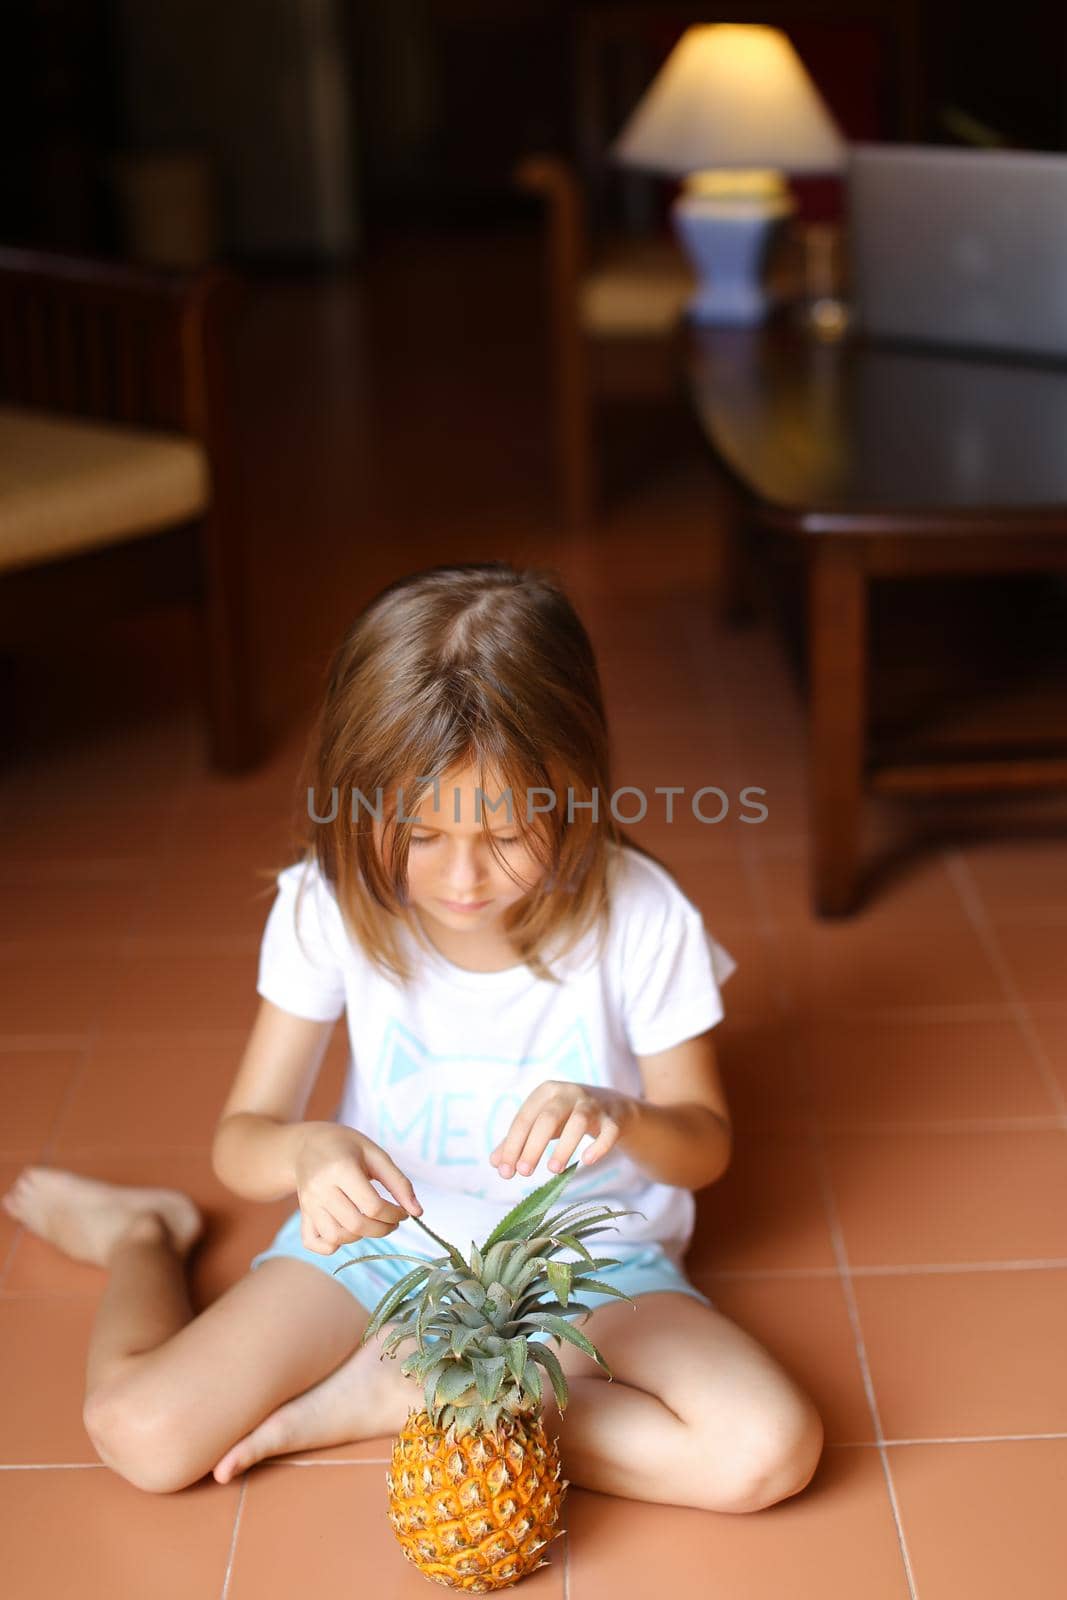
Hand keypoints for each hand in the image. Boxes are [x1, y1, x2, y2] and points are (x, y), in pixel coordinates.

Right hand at [293, 1122, 422, 1255]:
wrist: (308, 1144)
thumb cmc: (346, 1146)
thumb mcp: (375, 1154)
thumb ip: (398, 1182)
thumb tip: (417, 1212)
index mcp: (340, 1169)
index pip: (372, 1206)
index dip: (394, 1214)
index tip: (402, 1212)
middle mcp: (320, 1189)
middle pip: (356, 1225)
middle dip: (382, 1229)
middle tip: (392, 1222)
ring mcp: (308, 1204)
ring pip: (336, 1237)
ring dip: (361, 1237)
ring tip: (371, 1223)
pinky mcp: (303, 1214)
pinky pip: (314, 1243)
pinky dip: (332, 1246)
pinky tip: (347, 1232)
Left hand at [488, 1081, 631, 1179]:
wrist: (612, 1107)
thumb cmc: (567, 1116)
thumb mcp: (541, 1124)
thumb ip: (518, 1141)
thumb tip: (496, 1164)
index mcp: (546, 1092)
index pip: (524, 1119)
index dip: (513, 1145)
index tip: (505, 1171)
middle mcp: (568, 1093)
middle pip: (548, 1118)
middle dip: (534, 1145)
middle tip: (524, 1172)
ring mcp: (593, 1105)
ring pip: (578, 1122)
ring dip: (564, 1147)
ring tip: (553, 1170)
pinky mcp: (613, 1118)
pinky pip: (608, 1131)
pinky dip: (599, 1146)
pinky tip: (587, 1161)